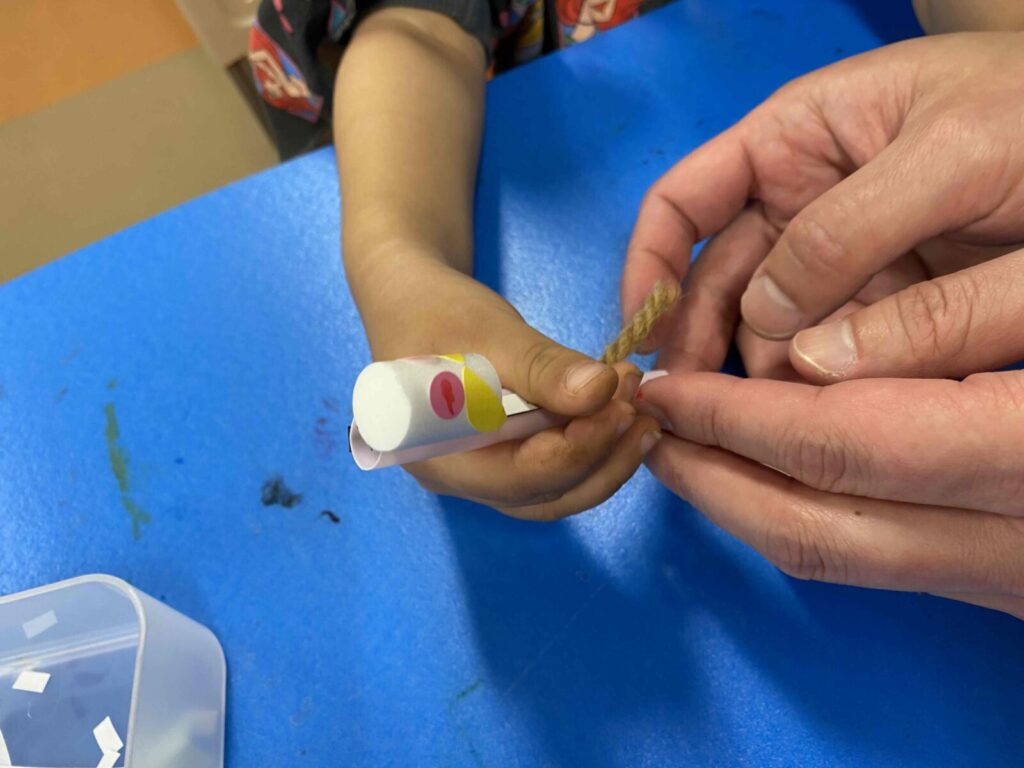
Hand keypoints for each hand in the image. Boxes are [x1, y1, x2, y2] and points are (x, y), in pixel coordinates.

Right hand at [353, 250, 661, 518]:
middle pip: (544, 495)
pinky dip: (589, 448)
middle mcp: (460, 480)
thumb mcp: (489, 331)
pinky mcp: (503, 456)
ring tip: (641, 414)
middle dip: (602, 458)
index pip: (524, 477)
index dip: (581, 446)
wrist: (409, 297)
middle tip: (642, 410)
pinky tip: (617, 416)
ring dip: (604, 458)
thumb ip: (542, 367)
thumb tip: (601, 392)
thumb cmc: (435, 311)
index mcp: (440, 458)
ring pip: (554, 490)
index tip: (622, 401)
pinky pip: (551, 469)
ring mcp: (481, 473)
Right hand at [621, 32, 1023, 379]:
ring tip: (773, 422)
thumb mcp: (951, 154)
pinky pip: (834, 349)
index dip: (650, 269)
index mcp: (792, 141)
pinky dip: (820, 384)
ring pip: (773, 328)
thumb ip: (852, 236)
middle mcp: (802, 204)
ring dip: (764, 374)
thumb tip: (773, 334)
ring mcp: (843, 259)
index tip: (644, 344)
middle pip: (720, 282)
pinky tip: (821, 415)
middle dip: (703, 343)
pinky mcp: (886, 304)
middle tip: (697, 415)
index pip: (684, 203)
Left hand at [636, 367, 1023, 619]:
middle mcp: (1009, 539)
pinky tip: (766, 470)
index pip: (834, 445)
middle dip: (708, 482)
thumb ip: (941, 325)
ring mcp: (1005, 570)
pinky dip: (794, 513)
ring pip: (838, 558)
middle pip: (814, 532)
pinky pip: (870, 556)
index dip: (730, 417)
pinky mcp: (998, 577)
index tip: (664, 389)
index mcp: (1021, 454)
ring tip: (685, 447)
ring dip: (740, 503)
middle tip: (647, 431)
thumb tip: (804, 358)